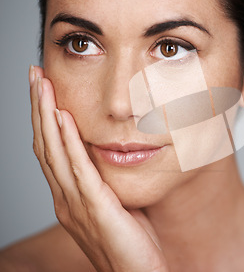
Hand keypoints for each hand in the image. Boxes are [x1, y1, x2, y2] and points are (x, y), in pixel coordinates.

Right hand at [29, 65, 168, 271]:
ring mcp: (76, 205)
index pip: (51, 151)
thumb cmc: (132, 245)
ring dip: (46, 115)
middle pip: (45, 145)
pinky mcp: (95, 209)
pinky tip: (62, 117)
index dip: (44, 119)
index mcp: (70, 198)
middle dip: (39, 107)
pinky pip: (78, 169)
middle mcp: (66, 199)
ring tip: (43, 84)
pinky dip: (67, 141)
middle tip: (34, 74)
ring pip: (54, 152)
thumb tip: (111, 158)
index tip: (44, 89)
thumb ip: (106, 185)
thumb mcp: (116, 208)